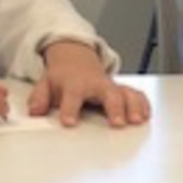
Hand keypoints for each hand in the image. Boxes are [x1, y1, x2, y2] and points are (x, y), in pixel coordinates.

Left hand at [29, 40, 150, 127]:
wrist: (76, 59)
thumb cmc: (64, 76)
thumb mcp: (46, 83)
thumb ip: (40, 98)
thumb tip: (35, 110)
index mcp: (76, 84)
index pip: (73, 96)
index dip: (70, 109)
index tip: (69, 122)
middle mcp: (97, 85)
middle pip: (109, 94)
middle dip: (114, 108)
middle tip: (117, 123)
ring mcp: (111, 86)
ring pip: (126, 94)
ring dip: (134, 107)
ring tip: (137, 121)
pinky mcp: (121, 89)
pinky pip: (136, 94)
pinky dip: (143, 103)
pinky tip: (147, 115)